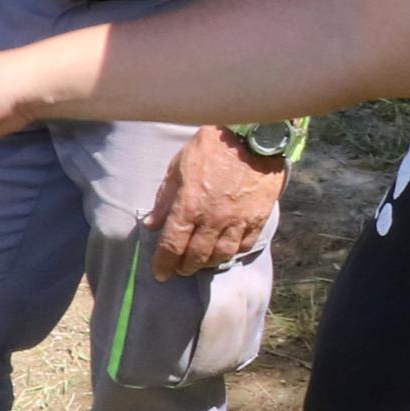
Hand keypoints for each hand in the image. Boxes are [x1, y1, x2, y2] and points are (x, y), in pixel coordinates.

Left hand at [149, 126, 278, 279]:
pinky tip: (224, 252)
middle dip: (184, 268)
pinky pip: (243, 246)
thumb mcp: (177, 168)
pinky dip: (232, 254)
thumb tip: (152, 224)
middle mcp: (213, 219)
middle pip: (196, 256)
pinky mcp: (258, 218)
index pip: (171, 245)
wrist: (252, 136)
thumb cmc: (210, 148)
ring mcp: (238, 220)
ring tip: (199, 263)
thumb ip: (164, 199)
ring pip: (221, 256)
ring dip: (207, 264)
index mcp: (189, 206)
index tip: (160, 274)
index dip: (163, 264)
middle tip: (179, 270)